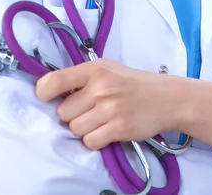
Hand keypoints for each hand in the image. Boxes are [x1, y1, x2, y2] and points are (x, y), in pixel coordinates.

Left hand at [35, 59, 185, 150]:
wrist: (167, 98)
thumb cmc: (133, 83)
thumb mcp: (108, 69)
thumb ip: (81, 78)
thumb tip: (48, 92)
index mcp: (95, 69)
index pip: (53, 82)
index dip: (44, 93)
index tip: (48, 98)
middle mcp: (101, 87)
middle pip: (63, 113)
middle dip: (74, 115)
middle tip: (91, 110)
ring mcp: (110, 109)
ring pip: (75, 129)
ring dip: (85, 129)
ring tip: (102, 120)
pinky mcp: (119, 128)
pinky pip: (90, 142)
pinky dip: (96, 139)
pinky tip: (109, 129)